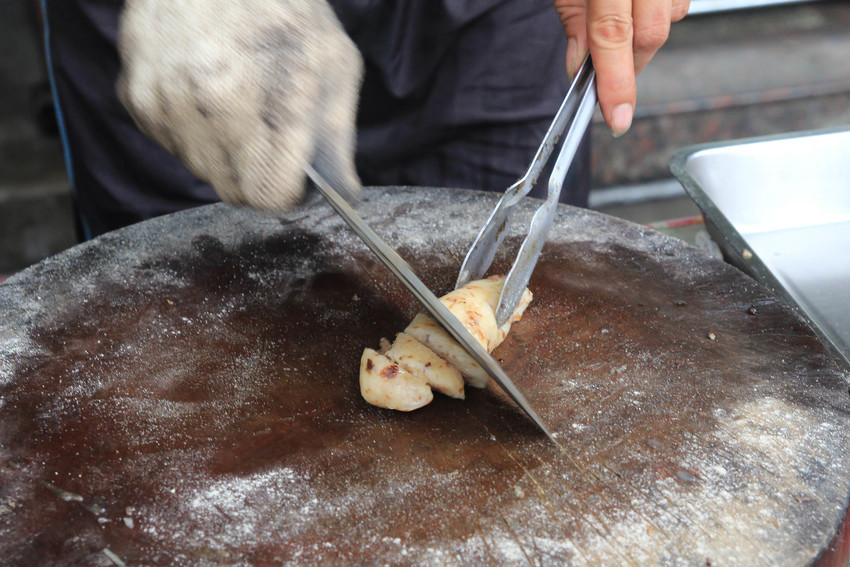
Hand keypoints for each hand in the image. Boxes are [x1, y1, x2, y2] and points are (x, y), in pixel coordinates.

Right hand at [117, 0, 362, 210]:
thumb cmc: (280, 5)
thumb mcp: (333, 63)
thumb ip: (338, 137)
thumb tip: (346, 195)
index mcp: (267, 99)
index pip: (270, 196)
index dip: (288, 191)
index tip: (294, 175)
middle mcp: (209, 107)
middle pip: (236, 192)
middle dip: (258, 174)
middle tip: (270, 135)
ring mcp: (165, 104)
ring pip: (203, 171)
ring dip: (225, 154)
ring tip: (239, 101)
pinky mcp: (136, 98)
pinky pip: (173, 144)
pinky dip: (193, 131)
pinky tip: (206, 89)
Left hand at [553, 0, 688, 135]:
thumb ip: (576, 22)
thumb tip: (579, 68)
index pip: (613, 36)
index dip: (615, 82)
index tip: (617, 119)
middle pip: (648, 37)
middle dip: (626, 65)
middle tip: (604, 71)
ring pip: (666, 24)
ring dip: (641, 37)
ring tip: (618, 18)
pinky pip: (677, 7)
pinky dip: (656, 17)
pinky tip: (638, 7)